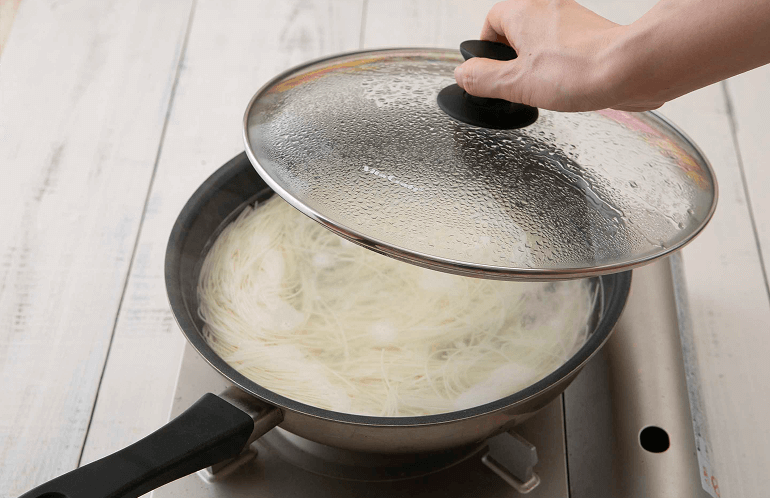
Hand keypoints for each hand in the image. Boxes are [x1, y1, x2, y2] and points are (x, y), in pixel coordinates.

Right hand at [454, 0, 654, 111]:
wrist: (631, 69)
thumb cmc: (579, 70)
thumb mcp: (515, 83)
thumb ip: (483, 79)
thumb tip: (464, 75)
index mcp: (524, 11)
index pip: (491, 21)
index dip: (485, 48)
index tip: (487, 71)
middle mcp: (549, 8)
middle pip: (516, 31)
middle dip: (511, 60)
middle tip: (514, 84)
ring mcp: (573, 21)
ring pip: (542, 41)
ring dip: (536, 65)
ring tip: (541, 89)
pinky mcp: (593, 37)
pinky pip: (565, 51)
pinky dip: (560, 69)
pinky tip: (565, 88)